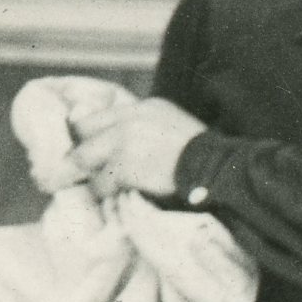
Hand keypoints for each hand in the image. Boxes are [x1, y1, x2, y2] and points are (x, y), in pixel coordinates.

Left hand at [61, 83, 207, 203]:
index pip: (100, 114)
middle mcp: (129, 119)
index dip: (92, 133)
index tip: (93, 147)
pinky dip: (106, 192)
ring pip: (84, 158)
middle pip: (83, 131)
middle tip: (90, 167)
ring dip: (94, 173)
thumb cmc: (207, 155)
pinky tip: (118, 195)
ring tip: (107, 185)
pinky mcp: (123, 167)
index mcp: (145, 106)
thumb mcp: (177, 125)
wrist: (218, 170)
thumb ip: (148, 126)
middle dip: (85, 150)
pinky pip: (99, 183)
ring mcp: (123, 142)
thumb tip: (125, 141)